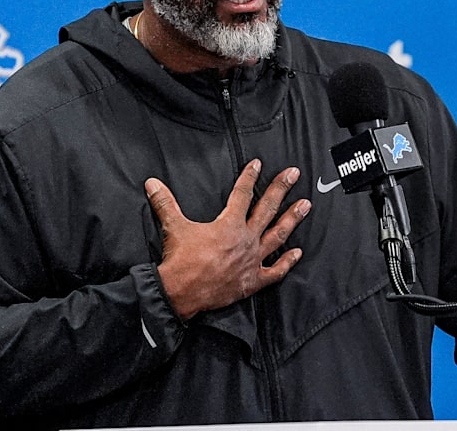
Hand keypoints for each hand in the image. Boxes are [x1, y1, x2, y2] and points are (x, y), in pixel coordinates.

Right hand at [147, 159, 310, 319]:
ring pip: (277, 236)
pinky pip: (275, 271)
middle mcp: (245, 239)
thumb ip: (164, 202)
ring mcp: (252, 260)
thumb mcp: (173, 226)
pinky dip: (287, 262)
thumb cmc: (180, 260)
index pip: (242, 194)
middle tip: (294, 174)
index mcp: (229, 224)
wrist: (181, 292)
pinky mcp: (252, 280)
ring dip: (292, 219)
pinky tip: (297, 253)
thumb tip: (151, 183)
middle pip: (267, 209)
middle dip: (281, 189)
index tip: (257, 164)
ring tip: (305, 205)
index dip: (249, 177)